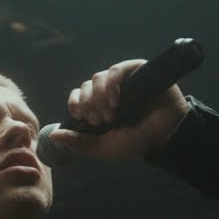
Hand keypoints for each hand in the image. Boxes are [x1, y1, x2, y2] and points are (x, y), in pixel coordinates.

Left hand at [50, 59, 189, 159]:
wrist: (165, 135)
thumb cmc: (136, 142)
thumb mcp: (103, 147)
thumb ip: (78, 143)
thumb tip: (53, 136)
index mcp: (100, 106)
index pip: (78, 96)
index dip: (76, 103)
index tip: (80, 116)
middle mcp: (109, 91)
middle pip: (85, 86)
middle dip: (88, 104)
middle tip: (100, 120)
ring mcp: (123, 80)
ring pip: (97, 78)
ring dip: (99, 97)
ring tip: (111, 114)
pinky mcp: (136, 71)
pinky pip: (116, 70)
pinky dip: (111, 84)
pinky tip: (116, 100)